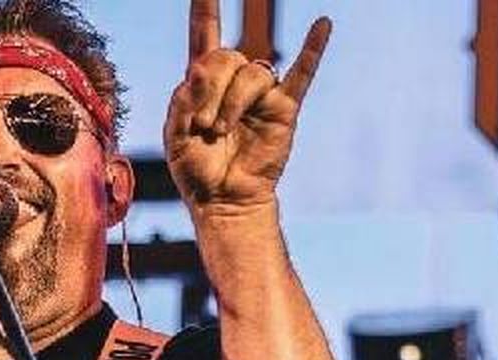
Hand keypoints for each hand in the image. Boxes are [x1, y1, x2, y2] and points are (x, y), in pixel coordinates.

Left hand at [164, 0, 329, 214]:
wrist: (223, 201)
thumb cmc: (197, 172)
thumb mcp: (174, 136)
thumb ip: (182, 101)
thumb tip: (199, 70)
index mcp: (203, 82)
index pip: (203, 35)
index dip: (205, 7)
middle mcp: (233, 81)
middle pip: (225, 56)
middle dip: (210, 88)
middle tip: (203, 125)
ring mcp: (261, 94)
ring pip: (252, 74)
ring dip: (232, 102)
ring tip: (221, 130)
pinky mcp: (283, 109)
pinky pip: (303, 74)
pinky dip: (313, 49)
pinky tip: (322, 24)